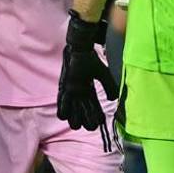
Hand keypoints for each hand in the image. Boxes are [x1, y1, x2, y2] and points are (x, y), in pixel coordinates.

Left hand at [56, 11, 118, 130]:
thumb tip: (113, 100)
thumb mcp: (103, 75)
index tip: (101, 121)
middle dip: (86, 122)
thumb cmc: (91, 61)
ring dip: (75, 119)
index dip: (97, 118)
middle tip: (89, 122)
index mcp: (90, 92)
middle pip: (83, 116)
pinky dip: (63, 110)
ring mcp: (71, 93)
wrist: (79, 50)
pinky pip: (61, 104)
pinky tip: (66, 114)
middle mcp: (80, 95)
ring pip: (71, 114)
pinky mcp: (63, 88)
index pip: (95, 110)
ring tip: (77, 120)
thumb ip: (109, 87)